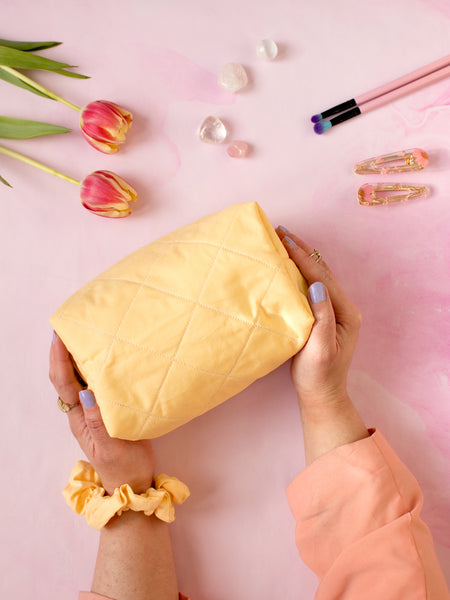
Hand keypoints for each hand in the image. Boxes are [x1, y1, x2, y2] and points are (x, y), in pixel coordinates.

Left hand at [49, 333, 154, 494]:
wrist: (135, 484)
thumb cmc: (123, 468)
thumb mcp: (110, 447)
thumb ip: (98, 421)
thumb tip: (86, 392)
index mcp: (80, 417)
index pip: (64, 383)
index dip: (59, 359)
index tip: (59, 336)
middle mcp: (84, 410)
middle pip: (66, 376)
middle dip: (63, 351)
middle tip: (69, 326)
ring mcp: (95, 410)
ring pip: (81, 377)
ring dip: (79, 356)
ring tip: (85, 334)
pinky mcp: (109, 409)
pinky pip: (98, 382)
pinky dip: (97, 366)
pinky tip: (107, 356)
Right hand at [276, 228, 361, 410]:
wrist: (322, 394)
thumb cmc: (319, 375)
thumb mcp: (320, 349)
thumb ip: (322, 317)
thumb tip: (317, 285)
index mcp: (345, 312)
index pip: (322, 277)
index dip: (303, 257)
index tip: (284, 240)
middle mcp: (343, 307)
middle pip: (322, 270)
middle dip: (302, 249)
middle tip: (280, 231)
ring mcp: (333, 310)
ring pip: (317, 275)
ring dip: (300, 257)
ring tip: (282, 241)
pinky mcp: (323, 314)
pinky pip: (311, 285)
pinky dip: (299, 271)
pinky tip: (286, 265)